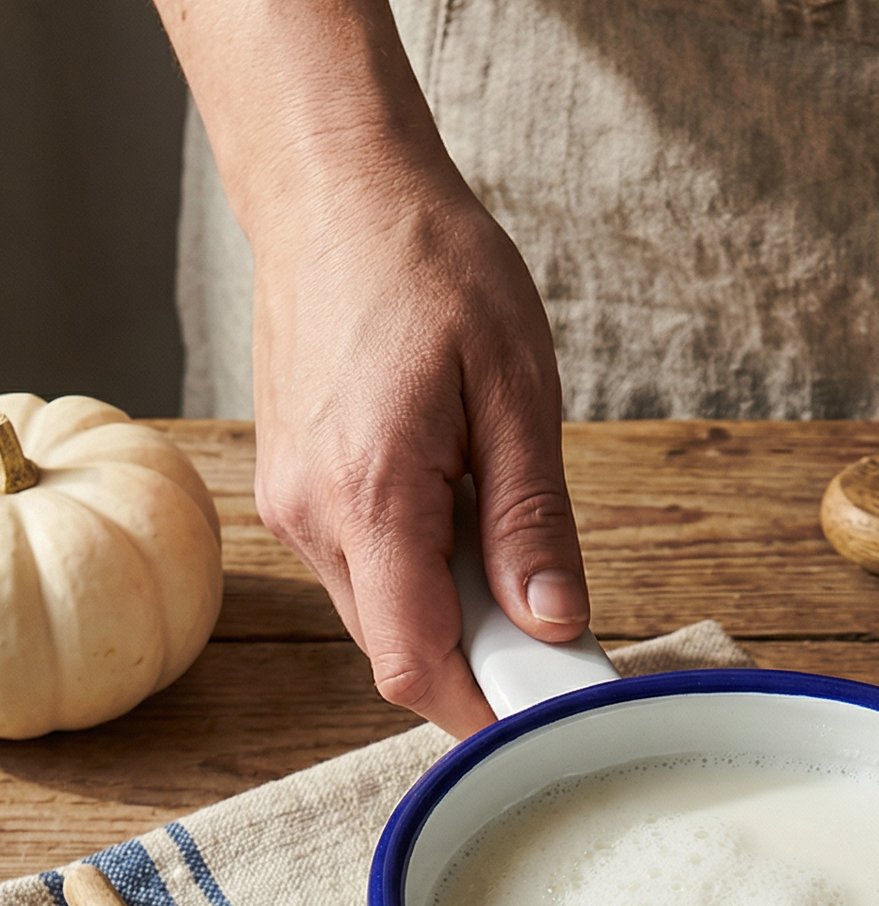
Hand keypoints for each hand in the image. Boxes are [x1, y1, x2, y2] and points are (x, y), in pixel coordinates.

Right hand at [251, 148, 589, 737]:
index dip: (487, 710)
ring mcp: (291, 506)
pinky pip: (363, 568)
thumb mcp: (517, 388)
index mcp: (369, 495)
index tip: (553, 712)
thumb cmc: (430, 267)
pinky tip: (458, 502)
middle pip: (401, 650)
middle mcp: (310, 516)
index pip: (418, 664)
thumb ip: (531, 520)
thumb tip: (555, 623)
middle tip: (559, 617)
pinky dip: (419, 568)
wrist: (335, 194)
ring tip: (503, 525)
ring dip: (452, 607)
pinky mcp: (292, 491)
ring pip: (382, 613)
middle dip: (483, 657)